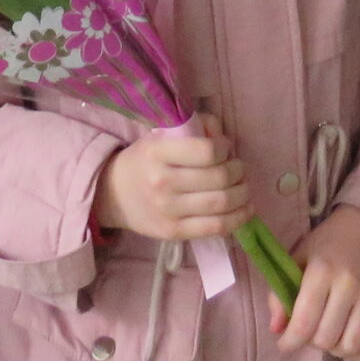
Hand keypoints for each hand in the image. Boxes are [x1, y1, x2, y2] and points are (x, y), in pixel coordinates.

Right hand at [93, 115, 250, 241]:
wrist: (113, 195)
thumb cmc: (144, 160)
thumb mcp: (162, 135)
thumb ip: (195, 127)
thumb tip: (224, 137)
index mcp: (158, 152)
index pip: (206, 151)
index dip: (225, 148)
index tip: (225, 149)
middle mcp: (162, 182)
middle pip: (218, 178)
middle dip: (239, 171)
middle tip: (239, 168)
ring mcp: (168, 211)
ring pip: (220, 204)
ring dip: (242, 194)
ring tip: (244, 187)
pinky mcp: (173, 232)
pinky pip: (214, 228)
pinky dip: (237, 218)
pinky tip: (246, 210)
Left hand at [272, 205, 359, 360]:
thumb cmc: (328, 243)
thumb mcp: (298, 258)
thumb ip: (280, 294)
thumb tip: (276, 329)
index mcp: (321, 270)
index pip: (303, 324)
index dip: (290, 342)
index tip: (285, 343)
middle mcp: (349, 283)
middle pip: (326, 338)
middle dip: (313, 342)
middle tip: (311, 332)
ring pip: (351, 345)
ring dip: (336, 349)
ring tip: (330, 337)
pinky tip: (349, 346)